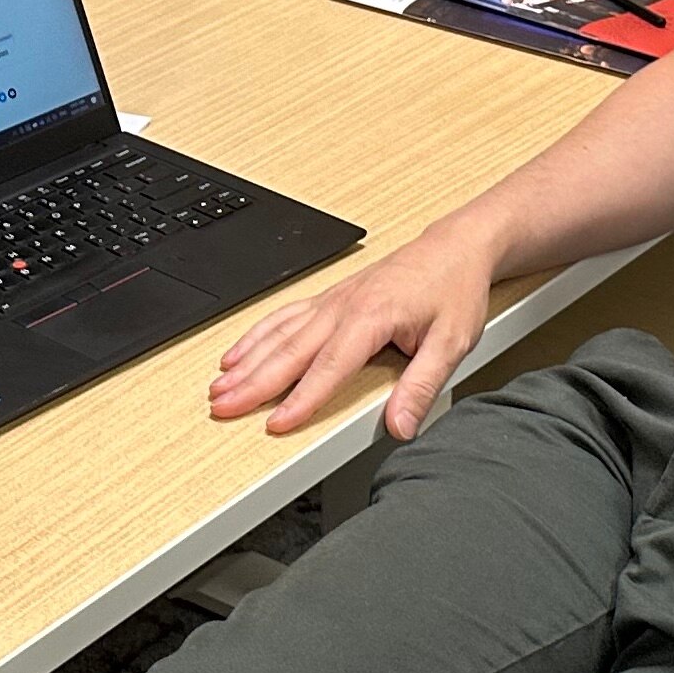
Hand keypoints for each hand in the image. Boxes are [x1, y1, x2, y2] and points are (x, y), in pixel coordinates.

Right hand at [208, 220, 496, 437]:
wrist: (455, 247)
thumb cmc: (453, 289)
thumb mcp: (452, 342)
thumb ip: (423, 386)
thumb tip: (401, 425)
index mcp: (372, 317)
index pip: (329, 367)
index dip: (301, 399)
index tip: (276, 423)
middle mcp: (343, 307)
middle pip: (289, 350)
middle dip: (253, 383)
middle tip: (223, 408)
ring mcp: (331, 300)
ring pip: (278, 333)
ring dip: (246, 361)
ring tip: (219, 388)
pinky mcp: (329, 298)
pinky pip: (283, 316)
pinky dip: (255, 336)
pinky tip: (237, 354)